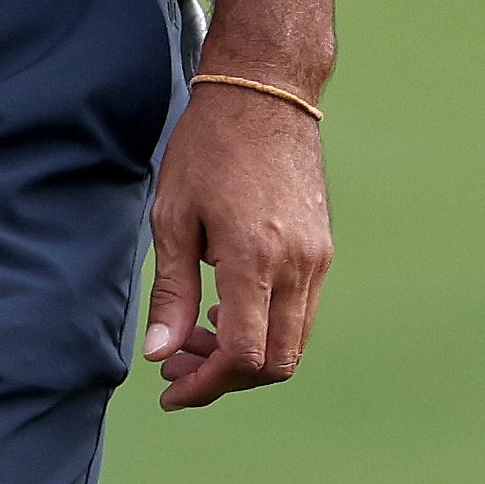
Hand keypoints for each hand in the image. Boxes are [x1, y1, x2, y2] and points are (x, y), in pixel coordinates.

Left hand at [142, 80, 333, 409]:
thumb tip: (160, 354)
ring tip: (193, 337)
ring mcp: (318, 260)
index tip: (170, 388)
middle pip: (276, 361)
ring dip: (246, 355)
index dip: (207, 384)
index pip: (245, 355)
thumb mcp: (172, 217)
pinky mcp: (324, 251)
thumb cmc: (207, 148)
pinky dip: (265, 327)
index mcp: (254, 258)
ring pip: (292, 341)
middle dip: (226, 378)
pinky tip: (224, 309)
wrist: (266, 95)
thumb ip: (171, 291)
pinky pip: (300, 312)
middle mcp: (297, 266)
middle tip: (176, 366)